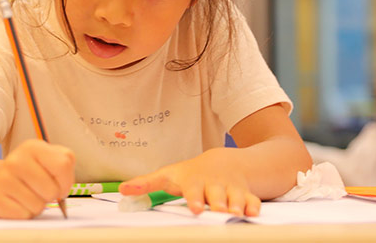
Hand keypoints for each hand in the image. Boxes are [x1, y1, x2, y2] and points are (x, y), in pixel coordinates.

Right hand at [0, 139, 74, 218]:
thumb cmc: (31, 171)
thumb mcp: (50, 157)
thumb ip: (65, 164)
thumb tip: (62, 189)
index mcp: (32, 147)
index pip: (63, 165)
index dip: (66, 181)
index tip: (59, 183)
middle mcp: (16, 161)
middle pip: (52, 191)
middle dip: (51, 195)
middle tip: (40, 190)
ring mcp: (3, 180)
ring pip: (38, 206)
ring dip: (37, 205)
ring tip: (28, 195)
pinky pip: (24, 215)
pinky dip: (25, 213)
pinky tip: (17, 202)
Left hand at [119, 148, 260, 216]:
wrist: (223, 162)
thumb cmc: (190, 174)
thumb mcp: (168, 176)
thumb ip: (146, 184)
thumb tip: (122, 190)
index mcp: (193, 182)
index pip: (193, 191)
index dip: (194, 199)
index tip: (194, 208)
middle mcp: (213, 185)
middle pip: (216, 196)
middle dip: (217, 204)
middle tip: (217, 212)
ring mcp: (230, 189)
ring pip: (235, 198)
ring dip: (235, 205)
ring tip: (233, 213)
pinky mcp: (246, 194)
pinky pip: (253, 201)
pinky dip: (254, 206)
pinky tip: (252, 213)